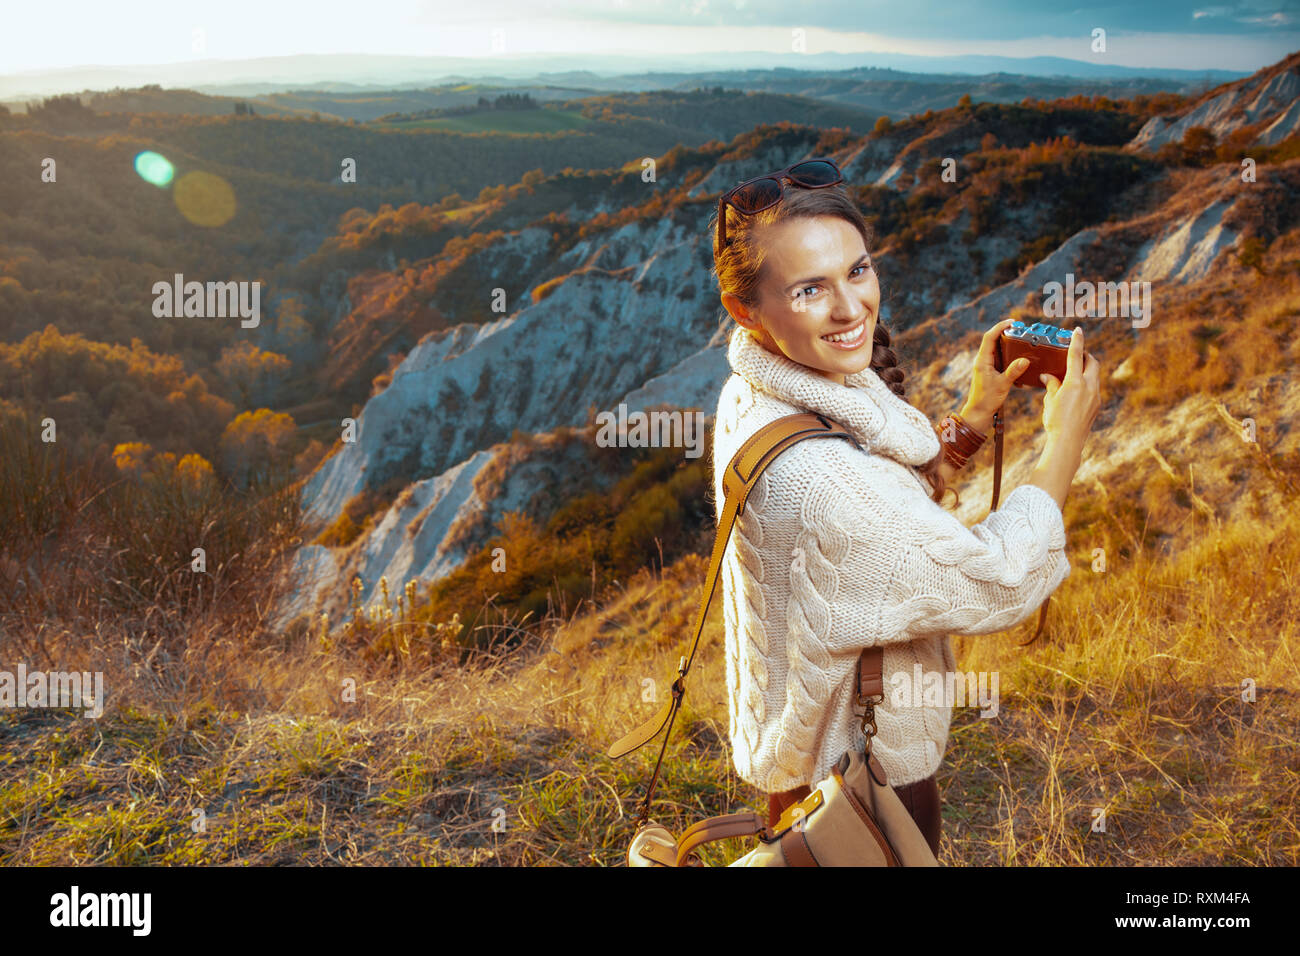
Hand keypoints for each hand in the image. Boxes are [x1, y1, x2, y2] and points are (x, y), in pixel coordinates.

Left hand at [963, 318, 1031, 421]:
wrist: (978, 413)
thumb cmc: (986, 399)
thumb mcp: (1002, 384)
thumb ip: (1013, 371)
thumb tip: (1025, 360)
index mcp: (982, 360)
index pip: (989, 337)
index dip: (1000, 327)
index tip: (1012, 322)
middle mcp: (982, 361)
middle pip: (993, 341)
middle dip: (1005, 334)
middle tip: (1019, 330)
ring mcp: (986, 367)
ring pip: (997, 351)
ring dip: (1008, 346)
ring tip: (1021, 343)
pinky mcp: (990, 373)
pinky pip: (1000, 361)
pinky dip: (1009, 359)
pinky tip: (1019, 364)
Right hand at [1040, 326, 1100, 451]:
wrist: (1068, 442)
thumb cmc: (1055, 420)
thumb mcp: (1050, 400)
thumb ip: (1051, 385)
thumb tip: (1048, 376)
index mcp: (1075, 382)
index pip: (1076, 355)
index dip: (1076, 341)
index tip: (1077, 330)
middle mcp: (1089, 386)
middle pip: (1092, 363)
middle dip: (1086, 356)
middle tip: (1076, 354)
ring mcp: (1095, 396)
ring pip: (1094, 376)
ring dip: (1087, 370)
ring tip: (1073, 373)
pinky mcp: (1096, 405)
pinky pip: (1094, 388)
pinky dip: (1086, 384)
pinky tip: (1075, 391)